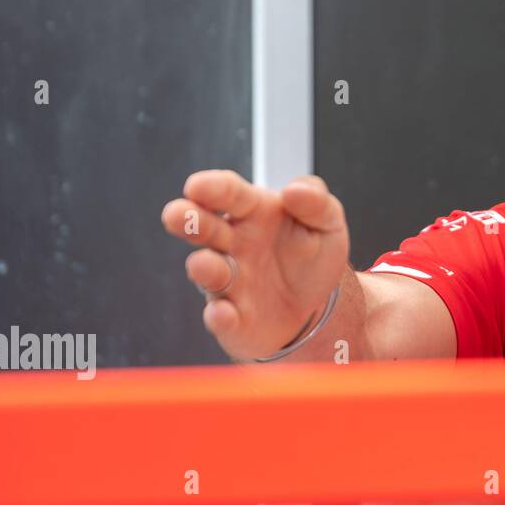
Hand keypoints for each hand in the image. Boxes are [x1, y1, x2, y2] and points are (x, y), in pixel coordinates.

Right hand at [160, 170, 349, 359]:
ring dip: (204, 267)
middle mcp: (231, 243)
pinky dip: (219, 316)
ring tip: (206, 264)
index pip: (230, 193)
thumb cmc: (313, 255)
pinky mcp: (231, 318)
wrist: (319, 307)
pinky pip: (219, 317)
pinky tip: (223, 314)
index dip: (212, 188)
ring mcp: (227, 282)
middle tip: (176, 214)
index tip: (197, 186)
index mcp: (252, 212)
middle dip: (187, 220)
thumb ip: (316, 202)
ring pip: (207, 271)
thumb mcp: (328, 223)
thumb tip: (293, 191)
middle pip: (203, 228)